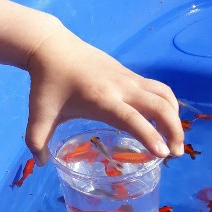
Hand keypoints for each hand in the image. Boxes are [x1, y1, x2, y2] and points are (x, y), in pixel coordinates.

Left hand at [24, 24, 183, 163]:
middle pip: (159, 106)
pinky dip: (167, 105)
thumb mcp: (38, 115)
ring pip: (163, 94)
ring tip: (173, 140)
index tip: (164, 154)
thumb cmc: (46, 83)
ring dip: (174, 117)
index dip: (149, 135)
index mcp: (100, 99)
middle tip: (175, 154)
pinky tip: (162, 120)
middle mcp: (120, 87)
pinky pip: (157, 88)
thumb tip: (43, 163)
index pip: (131, 118)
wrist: (52, 47)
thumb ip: (36, 141)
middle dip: (173, 130)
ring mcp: (127, 78)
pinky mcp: (129, 74)